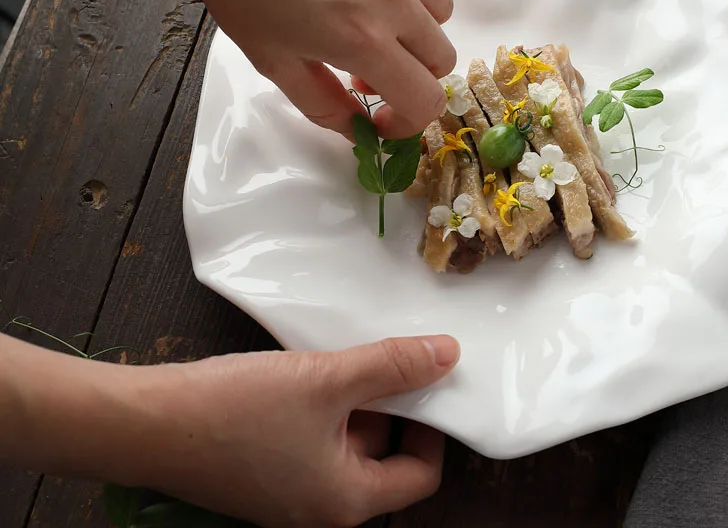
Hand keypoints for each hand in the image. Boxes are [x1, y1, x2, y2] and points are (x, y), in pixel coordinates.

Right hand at [143, 335, 460, 525]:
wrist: (146, 422)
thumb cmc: (237, 410)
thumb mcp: (326, 380)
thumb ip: (391, 366)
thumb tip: (447, 355)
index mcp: (345, 501)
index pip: (419, 474)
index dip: (433, 427)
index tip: (428, 381)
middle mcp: (319, 507)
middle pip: (381, 455)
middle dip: (388, 404)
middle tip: (384, 355)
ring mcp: (288, 492)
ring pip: (344, 440)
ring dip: (352, 398)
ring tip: (343, 354)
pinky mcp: (262, 471)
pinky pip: (312, 437)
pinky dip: (322, 404)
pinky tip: (310, 367)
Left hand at [164, 0, 455, 138]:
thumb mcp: (273, 61)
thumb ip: (323, 105)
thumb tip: (356, 128)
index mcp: (363, 40)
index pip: (426, 101)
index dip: (407, 121)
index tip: (382, 115)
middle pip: (440, 58)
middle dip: (409, 73)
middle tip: (365, 61)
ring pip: (440, 9)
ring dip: (413, 25)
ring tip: (369, 11)